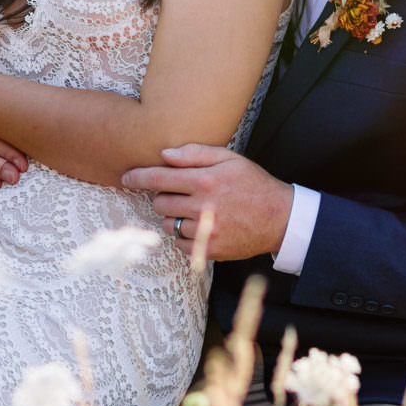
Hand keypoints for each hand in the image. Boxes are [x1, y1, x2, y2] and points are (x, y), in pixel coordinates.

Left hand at [123, 144, 293, 261]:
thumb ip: (196, 154)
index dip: (138, 177)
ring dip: (174, 217)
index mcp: (206, 181)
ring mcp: (206, 232)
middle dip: (164, 197)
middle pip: (160, 203)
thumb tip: (165, 154)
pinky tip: (200, 226)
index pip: (159, 178)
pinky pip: (180, 244)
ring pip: (168, 225)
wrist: (280, 218)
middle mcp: (203, 207)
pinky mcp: (210, 250)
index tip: (126, 177)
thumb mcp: (230, 159)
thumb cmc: (253, 184)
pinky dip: (184, 236)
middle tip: (181, 194)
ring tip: (194, 211)